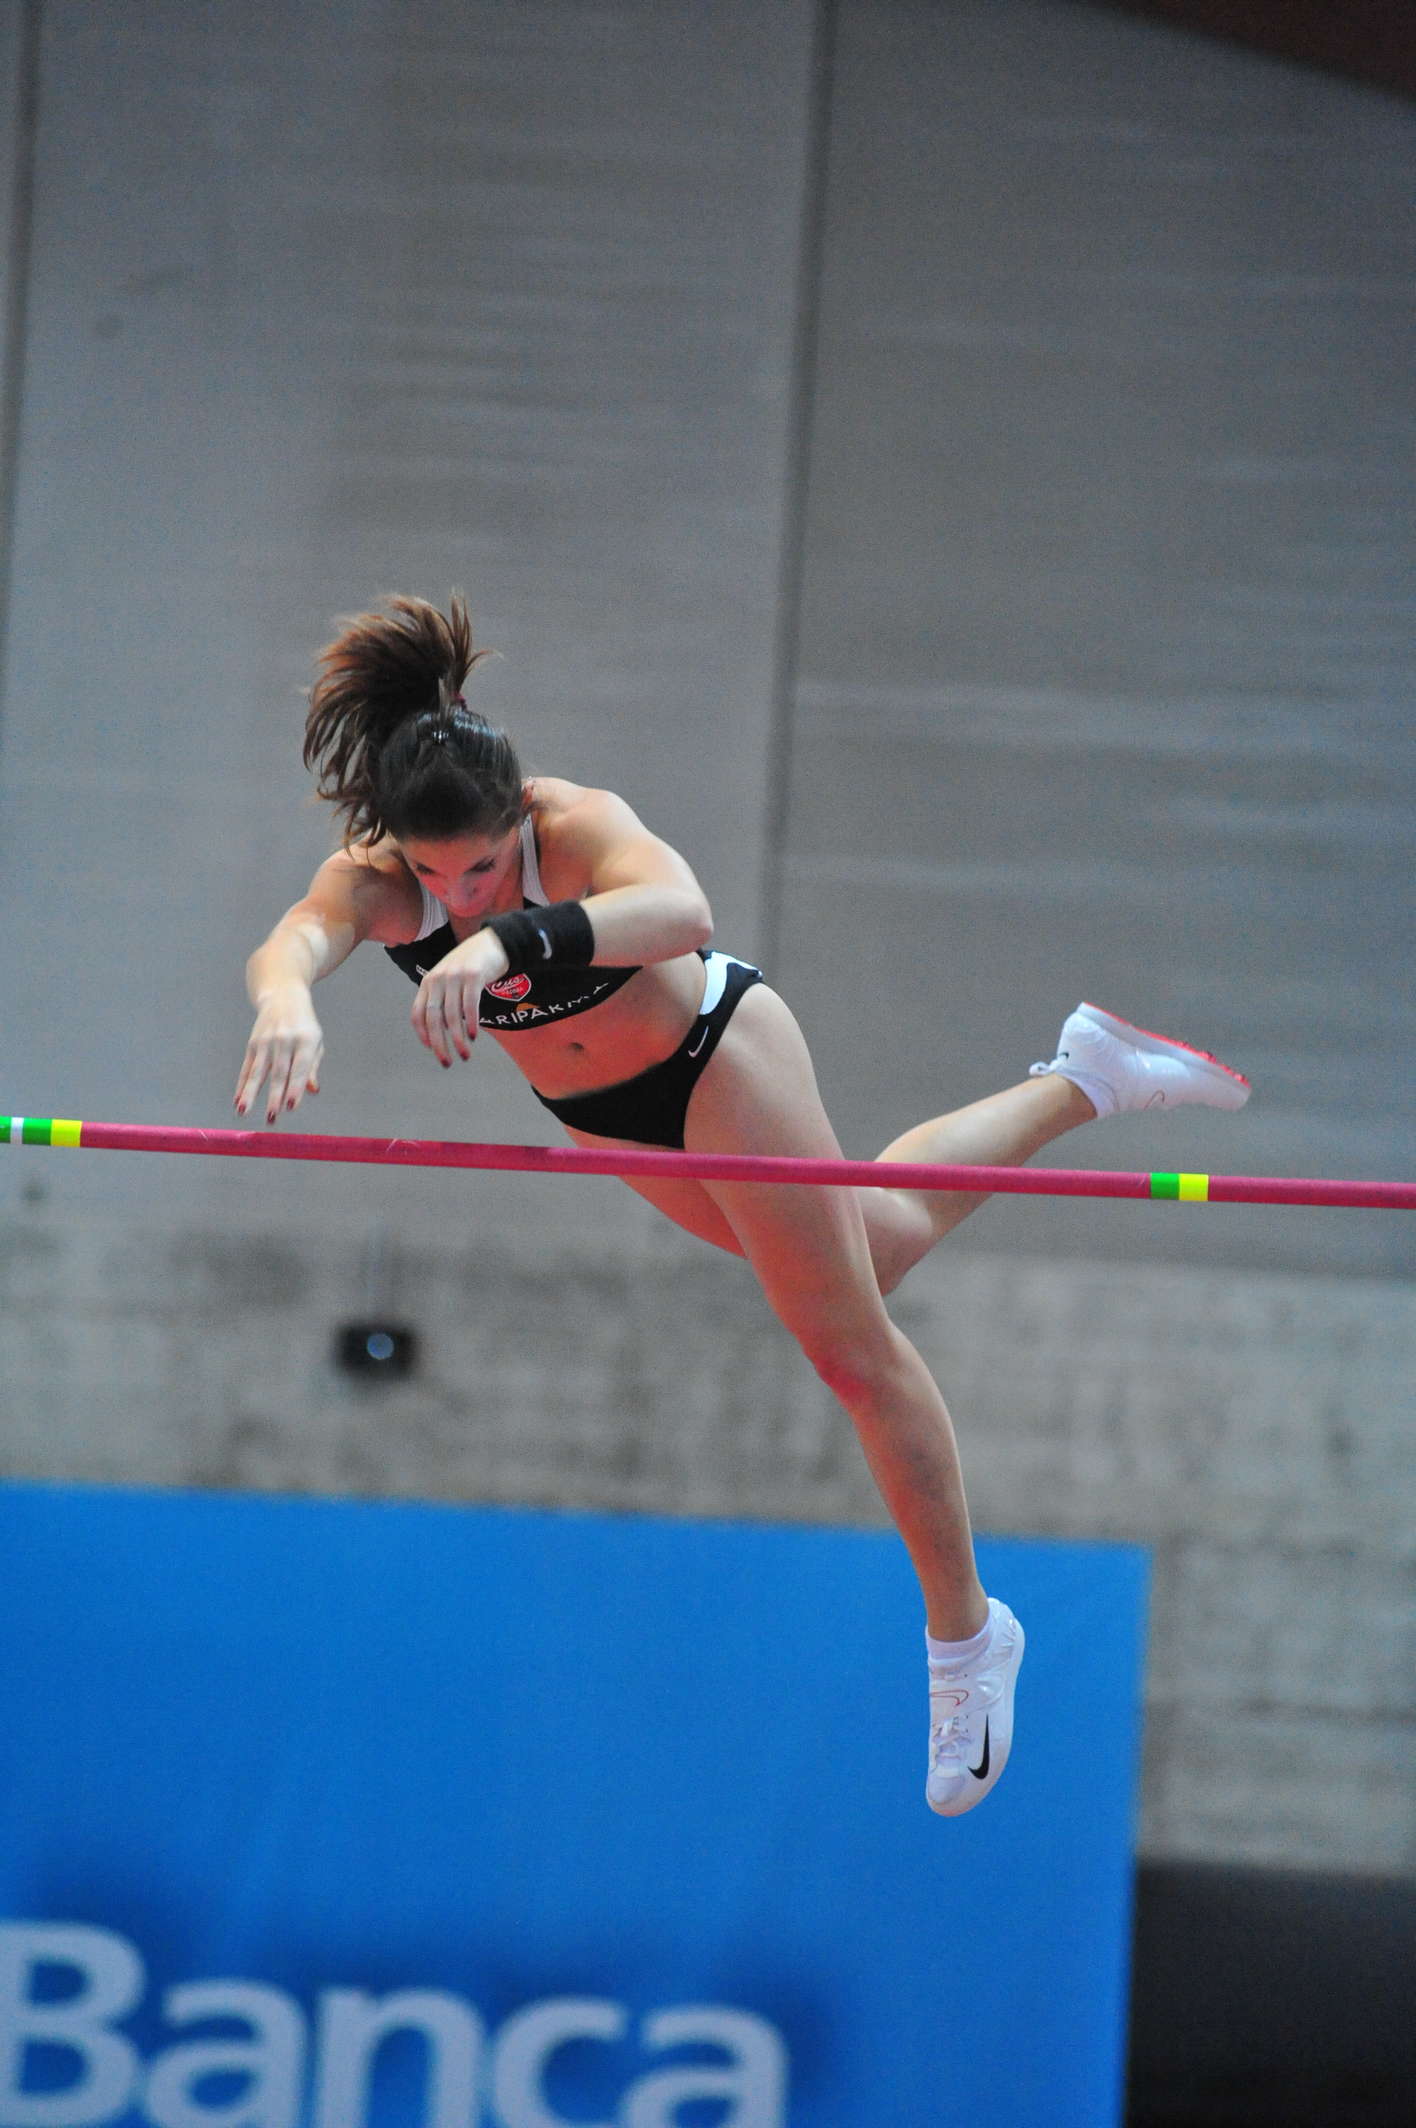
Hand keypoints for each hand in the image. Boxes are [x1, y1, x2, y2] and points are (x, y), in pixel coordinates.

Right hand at [235, 984, 324, 1122]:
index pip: (300, 1068)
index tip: (291, 1107)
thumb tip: (311, 1090)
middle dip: (274, 1096)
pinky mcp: (253, 1043)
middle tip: (271, 1117)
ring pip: (258, 1071)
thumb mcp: (315, 1042)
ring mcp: (266, 1041)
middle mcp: (284, 1040)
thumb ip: (312, 1067)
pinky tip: (237, 1100)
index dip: (295, 1088)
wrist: (283, 997)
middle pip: (278, 1072)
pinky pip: (247, 1067)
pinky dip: (242, 1084)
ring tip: (243, 1111)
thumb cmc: (304, 1026)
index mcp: (305, 1040)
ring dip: (249, 1093)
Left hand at [412, 931, 509, 1064]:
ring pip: (452, 1016)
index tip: (432, 1050)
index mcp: (428, 983)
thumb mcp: (449, 980)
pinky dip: (471, 1023)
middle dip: (439, 1044)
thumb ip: (442, 1000)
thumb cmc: (470, 967)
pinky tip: (474, 1036)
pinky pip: (470, 1005)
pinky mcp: (473, 975)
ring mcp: (455, 976)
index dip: (423, 1035)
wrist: (492, 943)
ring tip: (465, 1054)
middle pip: (433, 1019)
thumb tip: (442, 1031)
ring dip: (458, 1039)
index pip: (418, 1014)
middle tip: (447, 1062)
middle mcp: (437, 979)